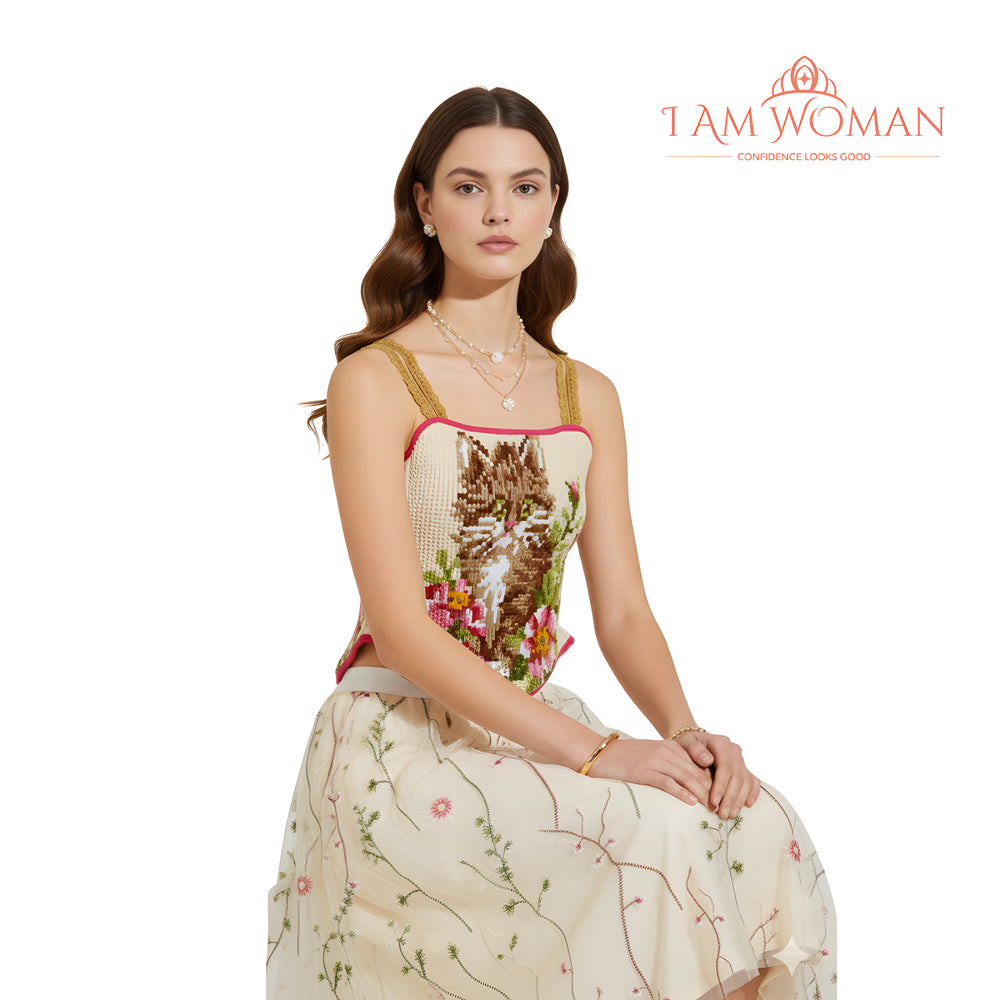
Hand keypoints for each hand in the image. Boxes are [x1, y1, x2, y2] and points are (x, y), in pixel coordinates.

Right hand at [585, 737, 713, 807]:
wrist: (604, 754)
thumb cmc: (629, 758)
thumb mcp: (654, 756)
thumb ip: (673, 764)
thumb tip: (693, 784)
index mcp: (671, 747)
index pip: (699, 765)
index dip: (712, 782)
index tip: (722, 797)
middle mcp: (666, 751)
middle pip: (696, 772)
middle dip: (711, 791)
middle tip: (721, 807)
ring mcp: (655, 760)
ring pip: (686, 777)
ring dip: (701, 794)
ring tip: (711, 808)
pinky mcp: (644, 771)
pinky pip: (667, 782)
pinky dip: (681, 792)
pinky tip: (690, 802)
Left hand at [674, 731, 760, 818]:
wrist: (692, 743)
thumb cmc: (687, 744)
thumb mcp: (685, 743)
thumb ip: (694, 749)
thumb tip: (707, 760)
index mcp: (721, 743)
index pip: (725, 767)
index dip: (721, 786)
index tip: (713, 802)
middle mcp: (734, 750)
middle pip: (737, 776)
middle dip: (730, 798)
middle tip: (722, 814)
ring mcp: (740, 759)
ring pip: (746, 781)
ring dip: (739, 800)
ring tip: (730, 814)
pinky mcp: (743, 768)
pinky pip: (753, 780)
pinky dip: (753, 792)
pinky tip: (748, 804)